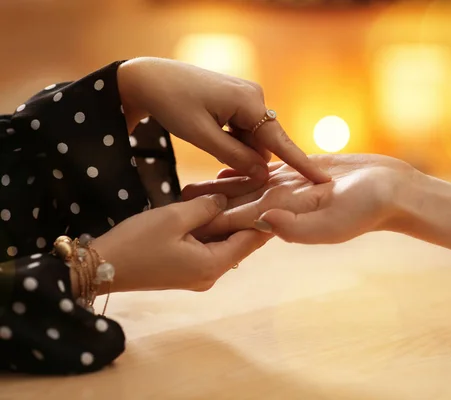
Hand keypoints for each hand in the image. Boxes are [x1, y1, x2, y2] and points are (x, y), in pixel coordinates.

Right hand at [91, 194, 271, 292]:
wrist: (101, 267)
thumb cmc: (137, 242)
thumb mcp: (174, 218)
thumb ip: (206, 207)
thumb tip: (225, 201)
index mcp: (212, 266)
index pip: (251, 241)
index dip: (265, 219)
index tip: (277, 197)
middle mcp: (210, 275)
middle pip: (239, 242)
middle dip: (247, 216)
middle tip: (260, 188)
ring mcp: (198, 274)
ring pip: (223, 243)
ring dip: (227, 221)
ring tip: (240, 192)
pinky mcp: (185, 270)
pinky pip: (207, 247)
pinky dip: (211, 229)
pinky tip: (213, 207)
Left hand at [117, 57, 329, 183]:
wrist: (150, 77)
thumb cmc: (172, 103)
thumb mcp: (201, 135)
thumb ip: (234, 156)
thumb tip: (263, 174)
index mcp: (250, 102)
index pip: (280, 141)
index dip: (301, 164)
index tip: (323, 181)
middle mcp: (256, 97)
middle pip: (264, 143)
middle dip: (249, 160)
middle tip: (220, 167)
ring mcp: (247, 97)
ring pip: (253, 138)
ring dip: (237, 150)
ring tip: (206, 140)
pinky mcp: (238, 100)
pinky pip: (244, 129)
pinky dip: (232, 141)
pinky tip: (210, 135)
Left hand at [182, 154, 422, 243]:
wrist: (389, 188)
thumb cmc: (367, 210)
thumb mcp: (333, 223)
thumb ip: (296, 227)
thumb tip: (261, 220)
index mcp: (283, 218)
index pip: (238, 223)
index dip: (209, 224)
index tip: (179, 227)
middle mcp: (281, 205)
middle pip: (234, 206)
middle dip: (203, 208)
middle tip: (169, 208)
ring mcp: (288, 188)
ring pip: (244, 187)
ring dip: (216, 188)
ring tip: (187, 188)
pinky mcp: (297, 171)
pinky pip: (263, 168)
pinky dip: (242, 167)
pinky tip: (223, 167)